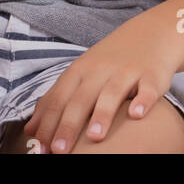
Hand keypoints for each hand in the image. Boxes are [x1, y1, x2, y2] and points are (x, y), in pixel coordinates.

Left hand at [22, 13, 180, 153]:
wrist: (152, 32)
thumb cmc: (111, 60)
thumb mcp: (81, 72)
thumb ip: (57, 99)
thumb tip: (31, 130)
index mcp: (81, 70)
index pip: (59, 97)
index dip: (48, 123)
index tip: (39, 148)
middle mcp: (101, 69)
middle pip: (81, 98)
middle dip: (69, 124)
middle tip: (59, 151)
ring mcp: (127, 71)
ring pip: (112, 92)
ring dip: (103, 114)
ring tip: (95, 137)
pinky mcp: (152, 74)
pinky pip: (148, 88)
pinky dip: (143, 100)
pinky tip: (137, 115)